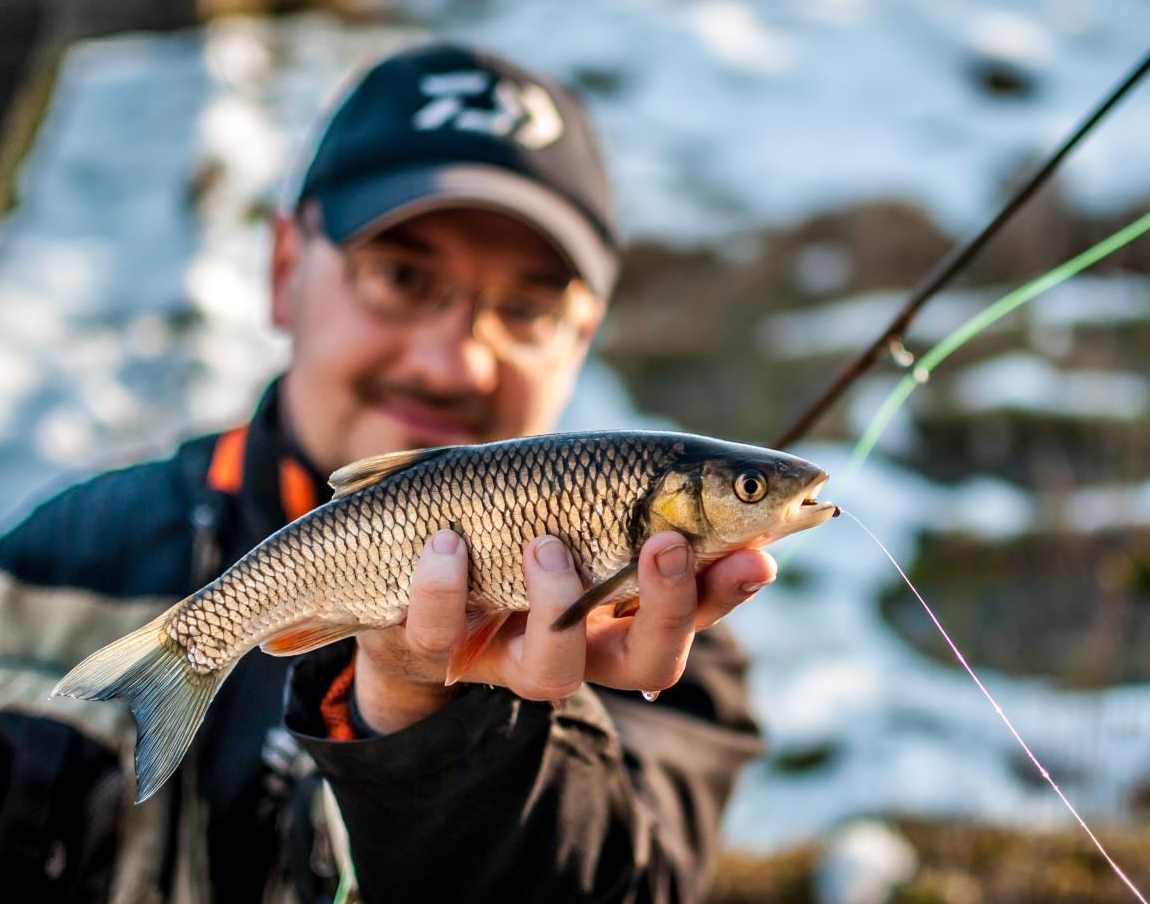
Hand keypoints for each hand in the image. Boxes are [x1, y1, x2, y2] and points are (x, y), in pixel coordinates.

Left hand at [352, 530, 774, 733]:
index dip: (729, 589)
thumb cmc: (502, 515)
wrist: (391, 562)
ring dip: (558, 600)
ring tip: (546, 542)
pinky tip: (444, 538)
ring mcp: (507, 654)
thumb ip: (642, 495)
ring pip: (554, 669)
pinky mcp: (434, 647)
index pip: (697, 609)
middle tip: (669, 541)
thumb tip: (732, 480)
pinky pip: (439, 634)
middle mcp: (579, 644)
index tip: (758, 550)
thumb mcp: (572, 493)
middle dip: (668, 605)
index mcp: (623, 606)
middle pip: (650, 659)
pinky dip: (442, 585)